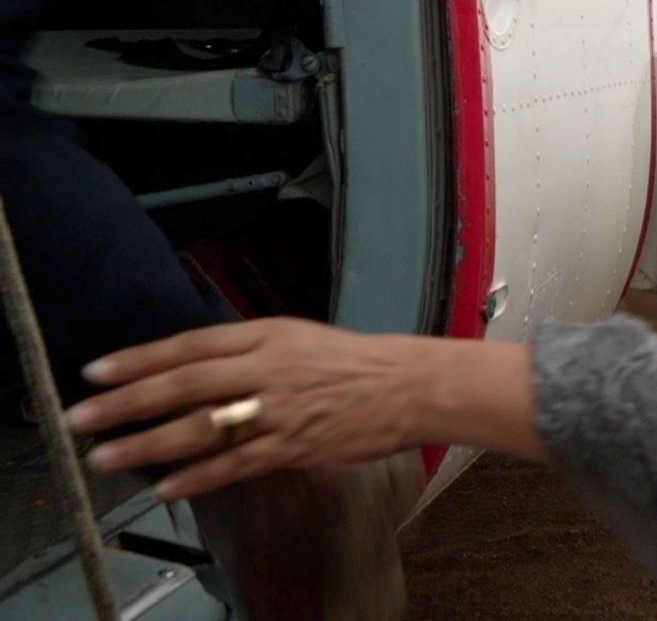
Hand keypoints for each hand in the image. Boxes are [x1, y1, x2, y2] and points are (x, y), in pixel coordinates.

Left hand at [65, 318, 421, 499]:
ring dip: (149, 443)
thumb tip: (191, 368)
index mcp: (268, 335)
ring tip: (107, 456)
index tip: (96, 371)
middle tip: (82, 416)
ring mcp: (280, 409)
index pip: (191, 344)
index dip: (141, 358)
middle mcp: (269, 368)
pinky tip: (167, 486)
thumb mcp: (298, 339)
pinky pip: (237, 463)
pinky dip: (199, 476)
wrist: (410, 385)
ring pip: (202, 426)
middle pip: (185, 383)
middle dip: (127, 401)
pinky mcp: (295, 445)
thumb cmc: (355, 362)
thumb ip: (247, 350)